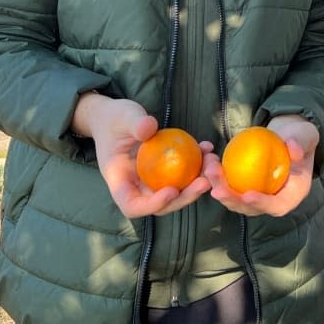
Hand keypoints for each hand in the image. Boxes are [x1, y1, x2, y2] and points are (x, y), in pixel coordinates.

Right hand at [72, 93, 212, 218]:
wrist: (112, 118)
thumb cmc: (114, 118)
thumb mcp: (123, 117)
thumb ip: (135, 124)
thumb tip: (150, 127)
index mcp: (119, 181)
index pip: (132, 205)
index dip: (153, 205)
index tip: (171, 191)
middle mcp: (135, 186)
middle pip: (160, 205)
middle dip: (184, 197)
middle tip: (205, 181)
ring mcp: (149, 180)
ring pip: (175, 192)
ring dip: (195, 182)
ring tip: (211, 164)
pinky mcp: (162, 171)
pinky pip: (180, 174)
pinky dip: (195, 165)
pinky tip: (207, 148)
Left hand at [206, 115, 319, 216]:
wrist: (289, 136)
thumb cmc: (300, 137)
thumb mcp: (306, 136)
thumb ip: (302, 142)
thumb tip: (293, 148)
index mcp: (292, 195)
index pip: (277, 205)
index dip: (262, 204)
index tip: (248, 195)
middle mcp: (273, 200)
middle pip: (250, 208)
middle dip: (232, 199)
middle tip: (217, 189)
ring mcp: (257, 195)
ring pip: (235, 199)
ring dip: (219, 188)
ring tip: (210, 170)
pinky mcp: (245, 187)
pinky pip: (229, 186)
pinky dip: (218, 177)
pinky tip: (209, 162)